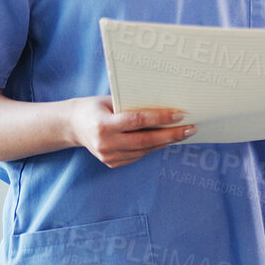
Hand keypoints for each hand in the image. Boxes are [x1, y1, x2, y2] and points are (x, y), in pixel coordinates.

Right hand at [67, 97, 196, 167]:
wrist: (73, 126)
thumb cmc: (95, 107)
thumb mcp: (110, 101)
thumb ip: (132, 106)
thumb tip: (164, 106)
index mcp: (103, 125)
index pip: (137, 121)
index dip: (160, 118)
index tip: (180, 114)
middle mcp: (106, 143)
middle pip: (145, 140)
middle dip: (171, 135)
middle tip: (191, 129)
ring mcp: (109, 156)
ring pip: (144, 150)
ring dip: (165, 142)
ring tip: (183, 133)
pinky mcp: (112, 163)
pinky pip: (138, 155)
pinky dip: (153, 147)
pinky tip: (164, 140)